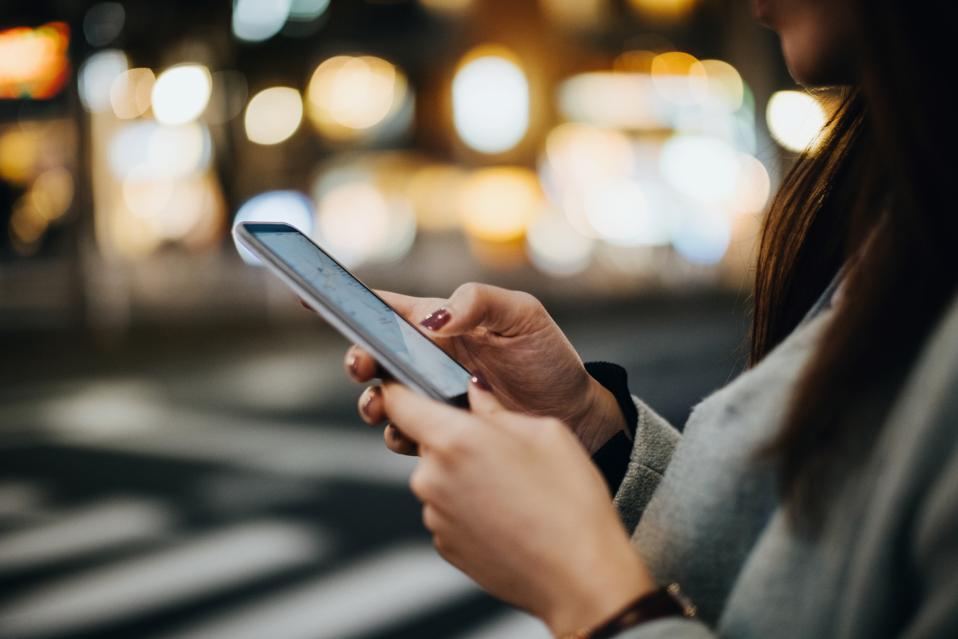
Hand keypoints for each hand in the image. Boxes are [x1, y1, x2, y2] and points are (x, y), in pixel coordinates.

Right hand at [341, 283, 626, 453]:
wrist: (575, 414)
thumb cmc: (547, 357)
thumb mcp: (521, 316)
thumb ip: (478, 303)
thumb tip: (431, 320)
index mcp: (441, 321)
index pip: (385, 308)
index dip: (347, 302)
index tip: (308, 297)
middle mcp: (429, 357)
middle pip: (374, 355)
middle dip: (358, 360)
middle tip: (362, 367)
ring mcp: (433, 396)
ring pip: (384, 398)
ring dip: (373, 402)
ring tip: (383, 406)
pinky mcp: (442, 430)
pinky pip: (406, 434)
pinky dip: (400, 435)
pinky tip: (413, 436)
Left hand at [382, 379, 655, 635]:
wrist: (579, 576)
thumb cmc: (569, 501)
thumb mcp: (544, 432)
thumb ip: (496, 408)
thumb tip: (474, 391)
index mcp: (453, 439)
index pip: (397, 402)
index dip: (398, 389)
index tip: (405, 384)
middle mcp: (431, 477)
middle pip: (426, 442)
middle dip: (455, 438)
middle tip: (502, 449)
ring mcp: (434, 516)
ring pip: (440, 477)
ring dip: (464, 475)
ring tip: (514, 489)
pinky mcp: (443, 545)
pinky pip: (448, 510)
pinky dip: (470, 507)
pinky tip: (509, 515)